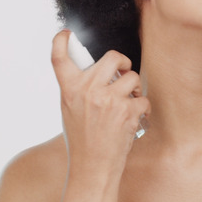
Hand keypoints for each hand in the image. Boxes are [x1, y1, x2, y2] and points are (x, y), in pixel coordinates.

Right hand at [51, 30, 150, 174]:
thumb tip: (98, 70)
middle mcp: (87, 90)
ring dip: (133, 89)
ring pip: (132, 77)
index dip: (60, 41)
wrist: (93, 167)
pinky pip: (142, 99)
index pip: (59, 58)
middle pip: (113, 56)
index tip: (65, 33)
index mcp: (69, 89)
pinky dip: (141, 109)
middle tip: (124, 71)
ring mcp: (108, 99)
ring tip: (127, 102)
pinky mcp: (127, 111)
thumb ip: (79, 88)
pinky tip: (133, 119)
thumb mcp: (70, 109)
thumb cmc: (82, 139)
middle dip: (123, 62)